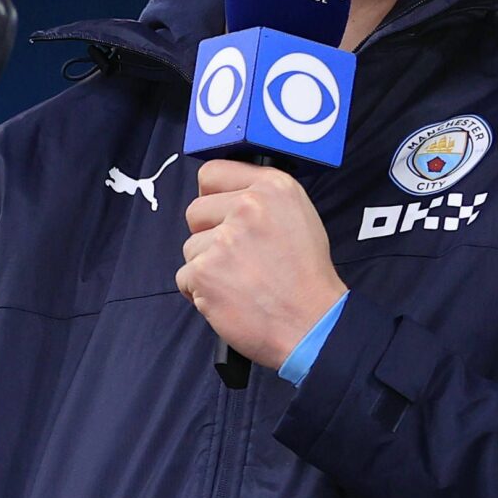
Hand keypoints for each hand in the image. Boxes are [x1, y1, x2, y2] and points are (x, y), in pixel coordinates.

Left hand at [176, 161, 344, 369]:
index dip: (212, 197)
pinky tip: (230, 297)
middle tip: (237, 257)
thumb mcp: (299, 218)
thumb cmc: (306, 278)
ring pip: (190, 246)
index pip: (212, 172)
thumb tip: (223, 195)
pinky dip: (200, 292)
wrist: (312, 324)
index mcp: (273, 187)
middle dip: (208, 234)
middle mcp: (248, 207)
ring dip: (207, 266)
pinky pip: (184, 276)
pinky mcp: (204, 271)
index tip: (220, 213)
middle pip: (195, 210)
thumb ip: (261, 199)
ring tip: (240, 281)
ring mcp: (224, 239)